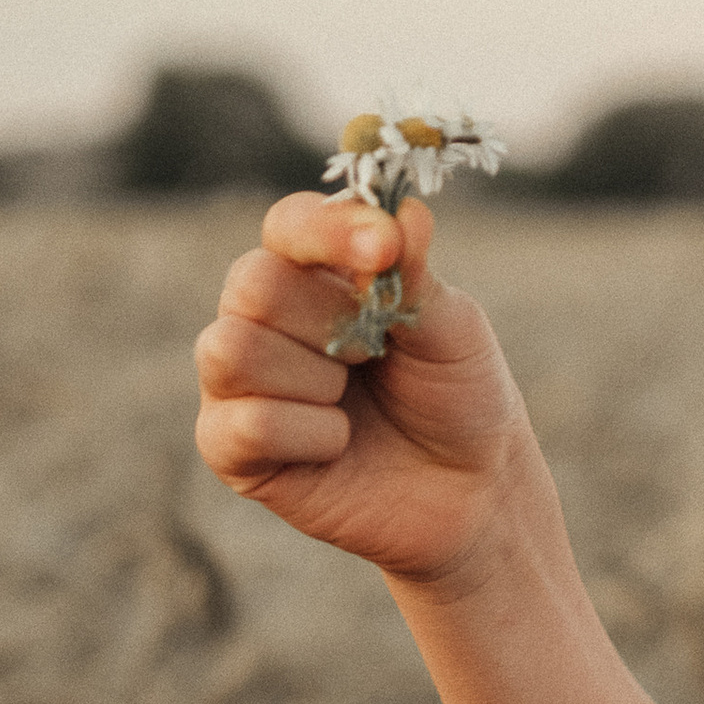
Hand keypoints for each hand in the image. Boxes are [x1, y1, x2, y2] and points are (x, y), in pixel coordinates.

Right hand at [193, 191, 540, 591]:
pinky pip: (245, 423)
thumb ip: (416, 275)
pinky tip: (339, 445)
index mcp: (314, 273)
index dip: (327, 232)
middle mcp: (263, 318)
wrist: (471, 492)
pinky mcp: (233, 449)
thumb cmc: (457, 398)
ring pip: (232, 350)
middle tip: (373, 357)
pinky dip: (310, 434)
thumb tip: (404, 211)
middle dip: (329, 323)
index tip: (383, 248)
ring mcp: (241, 383)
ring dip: (316, 379)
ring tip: (351, 401)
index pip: (289, 226)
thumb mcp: (452, 331)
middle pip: (252, 284)